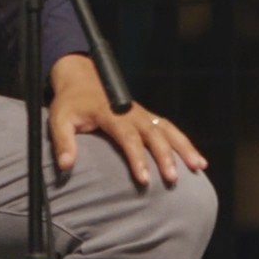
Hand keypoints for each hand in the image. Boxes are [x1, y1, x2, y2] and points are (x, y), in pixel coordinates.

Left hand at [47, 54, 207, 186]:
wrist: (82, 79)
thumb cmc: (71, 103)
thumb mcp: (59, 119)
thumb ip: (63, 142)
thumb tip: (66, 166)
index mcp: (111, 113)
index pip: (128, 137)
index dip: (137, 158)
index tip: (144, 179)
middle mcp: (131, 112)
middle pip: (154, 134)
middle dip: (166, 157)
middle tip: (173, 179)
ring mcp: (142, 114)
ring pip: (168, 129)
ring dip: (184, 147)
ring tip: (199, 167)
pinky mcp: (147, 117)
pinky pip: (169, 128)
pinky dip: (184, 143)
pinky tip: (196, 160)